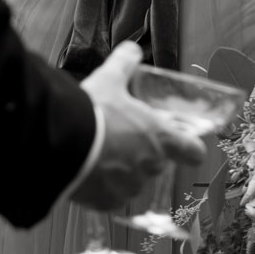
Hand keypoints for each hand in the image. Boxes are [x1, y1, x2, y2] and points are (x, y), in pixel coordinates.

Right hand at [72, 43, 207, 212]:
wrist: (61, 144)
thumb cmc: (92, 113)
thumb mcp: (110, 81)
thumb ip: (124, 64)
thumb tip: (130, 50)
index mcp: (160, 139)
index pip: (193, 152)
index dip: (189, 147)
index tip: (183, 143)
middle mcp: (150, 167)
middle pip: (156, 163)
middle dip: (141, 153)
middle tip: (120, 140)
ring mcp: (130, 188)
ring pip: (132, 181)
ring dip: (120, 171)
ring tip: (98, 155)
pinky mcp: (107, 203)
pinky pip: (110, 197)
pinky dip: (101, 188)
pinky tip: (87, 172)